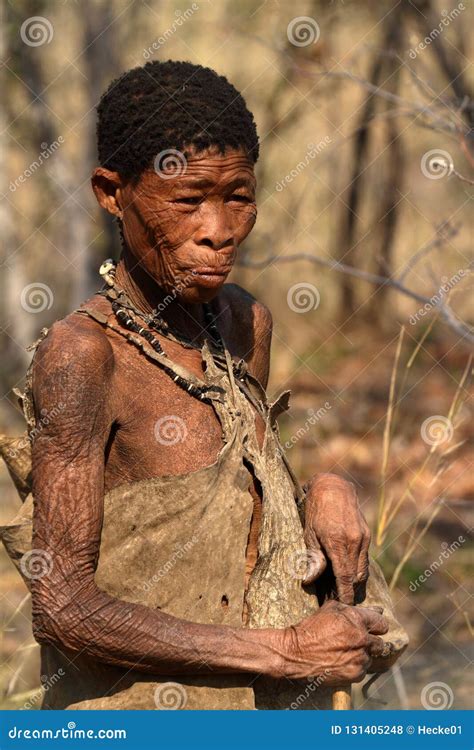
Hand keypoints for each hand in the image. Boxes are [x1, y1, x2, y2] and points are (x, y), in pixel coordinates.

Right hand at [278, 601, 388, 682]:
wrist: (295, 653)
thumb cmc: (311, 628)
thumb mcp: (330, 609)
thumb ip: (355, 609)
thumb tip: (378, 610)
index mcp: (356, 619)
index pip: (382, 624)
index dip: (376, 627)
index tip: (371, 630)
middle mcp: (361, 638)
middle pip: (380, 643)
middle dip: (370, 642)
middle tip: (356, 643)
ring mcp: (359, 658)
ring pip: (371, 658)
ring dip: (362, 656)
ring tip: (345, 653)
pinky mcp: (355, 674)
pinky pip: (363, 671)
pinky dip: (355, 667)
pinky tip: (341, 662)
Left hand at [302, 474, 370, 603]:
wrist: (333, 487)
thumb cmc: (315, 510)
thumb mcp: (309, 533)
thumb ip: (313, 558)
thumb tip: (308, 581)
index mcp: (338, 542)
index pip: (345, 577)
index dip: (344, 595)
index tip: (342, 608)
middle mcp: (354, 541)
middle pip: (356, 577)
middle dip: (348, 592)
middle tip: (336, 601)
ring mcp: (363, 538)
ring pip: (362, 570)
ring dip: (353, 582)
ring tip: (340, 590)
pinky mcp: (366, 535)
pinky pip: (364, 559)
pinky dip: (357, 569)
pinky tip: (346, 573)